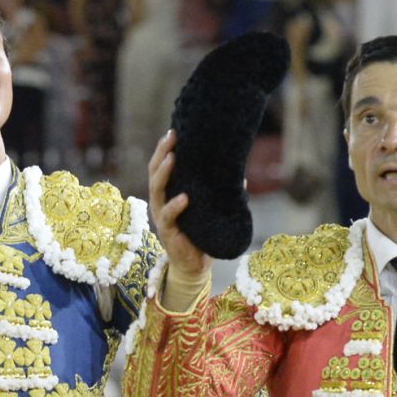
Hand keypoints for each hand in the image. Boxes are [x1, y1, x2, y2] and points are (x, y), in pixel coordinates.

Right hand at [147, 131, 211, 282]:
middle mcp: (160, 202)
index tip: (173, 132)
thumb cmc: (201, 234)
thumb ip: (220, 193)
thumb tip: (241, 176)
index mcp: (168, 194)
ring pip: (156, 191)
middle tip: (171, 137)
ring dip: (163, 173)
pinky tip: (184, 198)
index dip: (164, 150)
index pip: (161, 167)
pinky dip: (175, 206)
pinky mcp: (167, 232)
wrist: (195, 265)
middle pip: (154, 173)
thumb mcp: (210, 209)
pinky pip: (168, 216)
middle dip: (161, 153)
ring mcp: (161, 217)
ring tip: (172, 158)